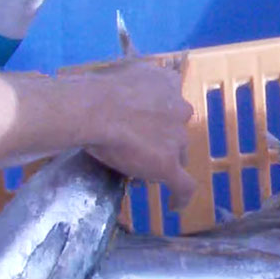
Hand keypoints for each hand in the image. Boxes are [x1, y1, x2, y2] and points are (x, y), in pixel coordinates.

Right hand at [79, 61, 196, 206]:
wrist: (96, 109)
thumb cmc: (97, 90)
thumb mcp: (120, 72)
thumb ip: (132, 80)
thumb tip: (125, 92)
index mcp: (167, 83)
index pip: (170, 101)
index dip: (158, 115)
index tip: (144, 123)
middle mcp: (179, 108)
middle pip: (175, 130)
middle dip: (160, 140)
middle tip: (136, 149)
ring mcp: (176, 138)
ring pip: (177, 155)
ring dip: (162, 162)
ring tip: (140, 172)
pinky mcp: (168, 165)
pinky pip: (184, 185)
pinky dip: (181, 196)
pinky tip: (175, 206)